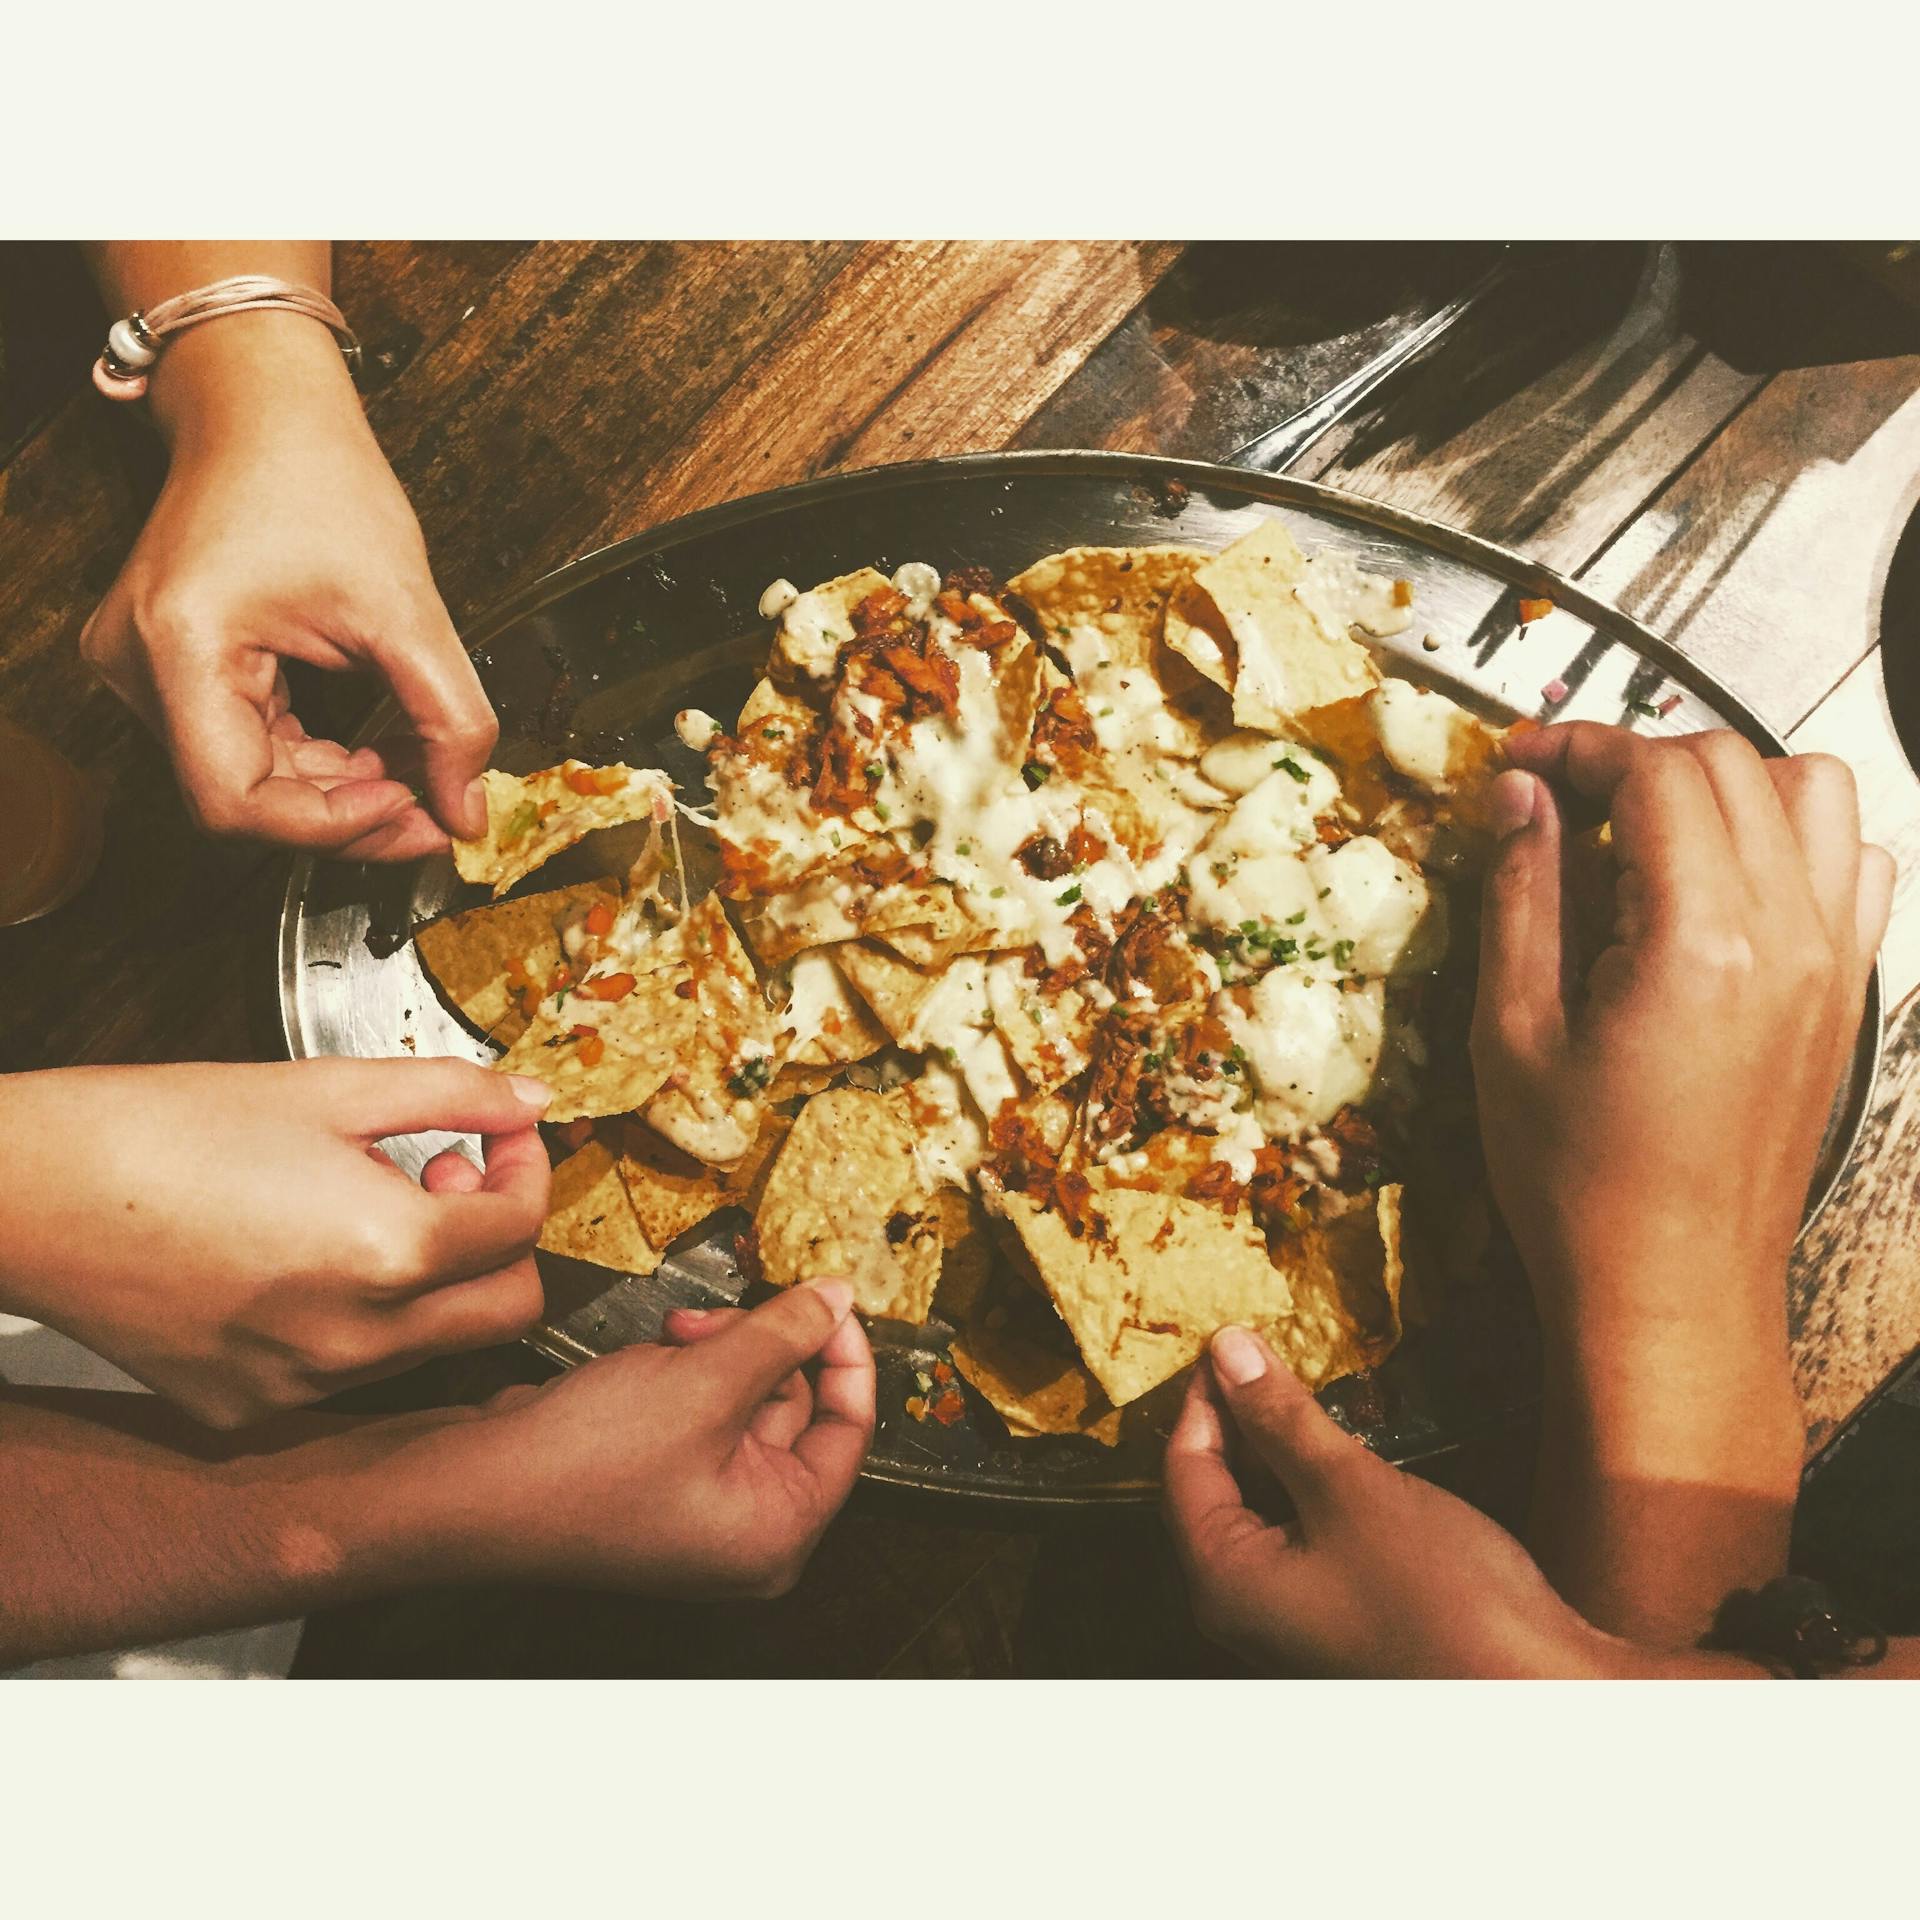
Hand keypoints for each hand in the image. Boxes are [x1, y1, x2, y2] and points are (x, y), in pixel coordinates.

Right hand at [0, 1058, 551, 1426]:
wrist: (30, 1194)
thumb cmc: (166, 1131)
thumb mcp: (331, 1088)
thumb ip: (454, 1094)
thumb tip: (532, 1101)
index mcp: (388, 1254)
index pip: (521, 1228)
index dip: (527, 1168)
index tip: (503, 1136)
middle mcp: (354, 1342)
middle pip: (507, 1312)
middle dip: (502, 1242)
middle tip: (449, 1177)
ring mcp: (301, 1390)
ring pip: (432, 1348)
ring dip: (432, 1279)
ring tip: (363, 1204)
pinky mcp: (248, 1412)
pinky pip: (347, 1375)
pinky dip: (357, 1320)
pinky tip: (302, 1258)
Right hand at [79, 315, 494, 858]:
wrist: (264, 411)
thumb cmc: (316, 477)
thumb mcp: (407, 607)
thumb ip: (449, 717)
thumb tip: (468, 810)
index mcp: (179, 646)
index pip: (234, 802)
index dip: (329, 827)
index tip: (412, 812)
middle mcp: (140, 668)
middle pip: (240, 802)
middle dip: (345, 818)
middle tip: (431, 814)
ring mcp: (147, 672)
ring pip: (247, 784)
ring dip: (335, 796)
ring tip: (411, 777)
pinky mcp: (173, 672)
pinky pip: (245, 750)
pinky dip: (316, 766)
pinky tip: (371, 757)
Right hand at [440, 1282, 874, 1598]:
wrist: (469, 1487)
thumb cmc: (582, 1463)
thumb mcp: (706, 1381)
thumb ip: (785, 1334)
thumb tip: (838, 1299)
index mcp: (778, 1532)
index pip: (850, 1428)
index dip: (845, 1353)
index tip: (830, 1298)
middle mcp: (745, 1531)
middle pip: (796, 1408)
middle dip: (759, 1346)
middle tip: (716, 1317)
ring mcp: (699, 1508)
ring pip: (744, 1397)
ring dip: (716, 1351)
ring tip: (671, 1338)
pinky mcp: (658, 1481)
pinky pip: (700, 1408)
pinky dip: (684, 1372)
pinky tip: (648, 1358)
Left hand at [1164, 1326, 1613, 1676]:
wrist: (1540, 1690)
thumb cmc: (1439, 1595)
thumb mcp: (1350, 1487)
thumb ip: (1282, 1419)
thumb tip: (1229, 1351)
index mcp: (1223, 1581)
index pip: (1182, 1467)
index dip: (1205, 1396)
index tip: (1230, 1337)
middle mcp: (1242, 1608)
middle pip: (1214, 1490)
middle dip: (1237, 1420)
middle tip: (1262, 1353)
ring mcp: (1290, 1618)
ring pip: (1259, 1511)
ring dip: (1275, 1450)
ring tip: (1300, 1388)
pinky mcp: (1336, 1616)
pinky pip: (1298, 1535)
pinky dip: (1306, 1486)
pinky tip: (1339, 1449)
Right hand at [1473, 726, 1891, 1349]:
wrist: (1669, 1285)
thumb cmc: (1578, 1181)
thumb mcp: (1511, 1031)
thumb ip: (1520, 893)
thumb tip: (1519, 795)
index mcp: (1699, 944)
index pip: (1657, 773)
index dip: (1578, 747)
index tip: (1521, 764)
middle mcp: (1788, 938)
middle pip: (1731, 764)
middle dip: (1637, 757)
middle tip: (1562, 802)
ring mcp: (1832, 964)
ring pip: (1810, 791)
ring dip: (1725, 783)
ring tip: (1648, 832)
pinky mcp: (1845, 994)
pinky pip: (1853, 863)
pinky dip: (1792, 838)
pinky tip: (1721, 881)